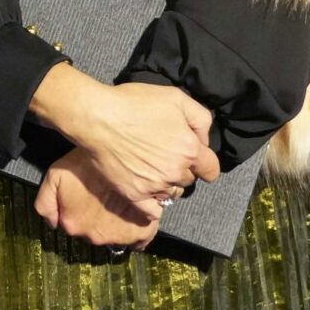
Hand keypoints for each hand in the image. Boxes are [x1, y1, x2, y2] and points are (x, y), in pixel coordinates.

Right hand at [33, 71, 218, 220]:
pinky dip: (154, 204)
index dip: (204, 162)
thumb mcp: (176, 98)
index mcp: (189, 149)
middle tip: (164, 155)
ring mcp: (155, 186)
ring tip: (152, 169)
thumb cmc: (135, 104)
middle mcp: (175, 172)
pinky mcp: (134, 195)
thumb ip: (200, 119)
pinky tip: (148, 191)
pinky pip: (153, 211)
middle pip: (189, 180)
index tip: (193, 156)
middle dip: (182, 169)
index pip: (211, 169)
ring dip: (167, 184)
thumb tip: (204, 140)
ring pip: (172, 194)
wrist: (98, 118)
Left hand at [34, 152, 158, 250]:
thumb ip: (45, 204)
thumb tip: (53, 223)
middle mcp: (94, 235)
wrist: (118, 151)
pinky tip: (135, 217)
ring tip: (120, 204)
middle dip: (99, 219)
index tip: (88, 202)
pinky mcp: (141, 231)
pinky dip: (137, 231)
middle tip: (105, 200)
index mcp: (72, 224)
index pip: (74, 228)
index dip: (80, 213)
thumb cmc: (86, 160)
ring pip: (115, 236)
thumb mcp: (54, 177)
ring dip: (118, 224)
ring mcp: (118, 235)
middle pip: (95, 233)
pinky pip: (139, 242)